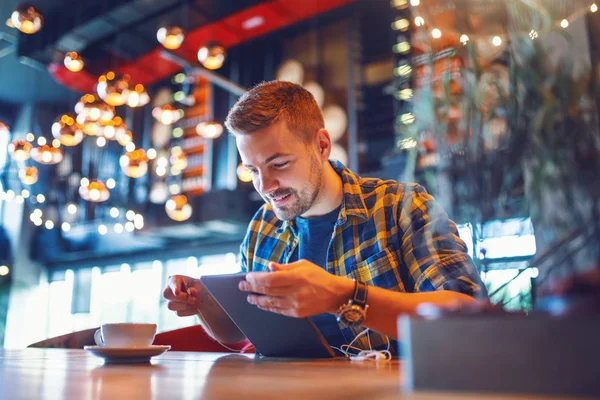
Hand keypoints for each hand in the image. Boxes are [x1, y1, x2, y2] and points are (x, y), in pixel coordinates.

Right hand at [163, 275, 204, 316]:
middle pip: (166, 294)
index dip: (174, 288)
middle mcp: (170, 290)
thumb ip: (195, 287)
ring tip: (196, 302)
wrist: (206, 299)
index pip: (170, 283)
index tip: (177, 292)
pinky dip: (189, 311)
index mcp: (174, 280)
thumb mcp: (199, 285)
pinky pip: (179, 312)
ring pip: (171, 305)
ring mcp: (171, 300)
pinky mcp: (176, 310)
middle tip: (193, 299)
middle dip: (181, 298)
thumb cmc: (201, 288)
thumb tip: (190, 290)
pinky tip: (195, 307)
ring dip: (186, 305)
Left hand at [238, 260, 353, 317]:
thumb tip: (269, 267)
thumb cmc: (318, 276)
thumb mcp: (303, 265)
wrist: (334, 294)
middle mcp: (295, 292)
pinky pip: (277, 310)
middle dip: (252, 288)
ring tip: (249, 297)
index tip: (248, 276)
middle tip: (242, 286)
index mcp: (297, 277)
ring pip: (270, 303)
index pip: (270, 279)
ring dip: (257, 300)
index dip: (256, 279)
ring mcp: (296, 304)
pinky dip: (268, 307)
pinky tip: (261, 304)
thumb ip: (284, 267)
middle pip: (267, 291)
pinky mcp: (297, 313)